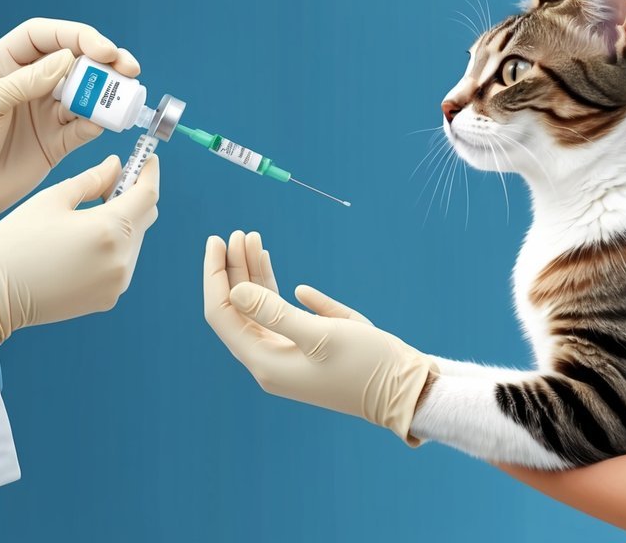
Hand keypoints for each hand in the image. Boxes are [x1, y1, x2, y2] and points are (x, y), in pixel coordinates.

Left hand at [0, 18, 140, 240]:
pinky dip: (97, 124)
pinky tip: (99, 125)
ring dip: (107, 93)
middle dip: (106, 61)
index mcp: (8, 63)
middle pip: (77, 60)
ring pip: (87, 93)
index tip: (102, 50)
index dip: (77, 36)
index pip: (47, 36)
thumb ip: (23, 82)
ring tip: (123, 98)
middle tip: (128, 69)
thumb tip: (67, 60)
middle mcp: (33, 82)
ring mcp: (47, 112)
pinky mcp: (58, 141)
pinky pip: (85, 127)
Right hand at [0, 154, 159, 342]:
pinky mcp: (108, 297)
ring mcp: (117, 282)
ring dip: (123, 222)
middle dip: (135, 194)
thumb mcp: (52, 199)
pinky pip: (122, 263)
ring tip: (91, 213)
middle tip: (113, 181)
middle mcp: (121, 259)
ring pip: (134, 240)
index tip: (147, 159)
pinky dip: (113, 246)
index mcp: (108, 229)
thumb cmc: (17, 243)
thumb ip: (92, 179)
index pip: (147, 194)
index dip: (149, 172)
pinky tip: (87, 241)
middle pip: (145, 217)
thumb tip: (115, 166)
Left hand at [202, 231, 437, 443]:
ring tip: (252, 239)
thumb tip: (235, 290)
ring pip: (262, 309)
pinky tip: (287, 280)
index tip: (215, 240)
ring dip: (255, 275)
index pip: (223, 314)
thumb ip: (275, 312)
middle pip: (240, 309)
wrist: (410, 391)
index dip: (215, 275)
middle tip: (237, 233)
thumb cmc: (367, 365)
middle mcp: (271, 361)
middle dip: (235, 269)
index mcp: (265, 362)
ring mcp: (291, 356)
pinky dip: (282, 295)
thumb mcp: (321, 335)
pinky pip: (287, 317)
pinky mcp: (312, 350)